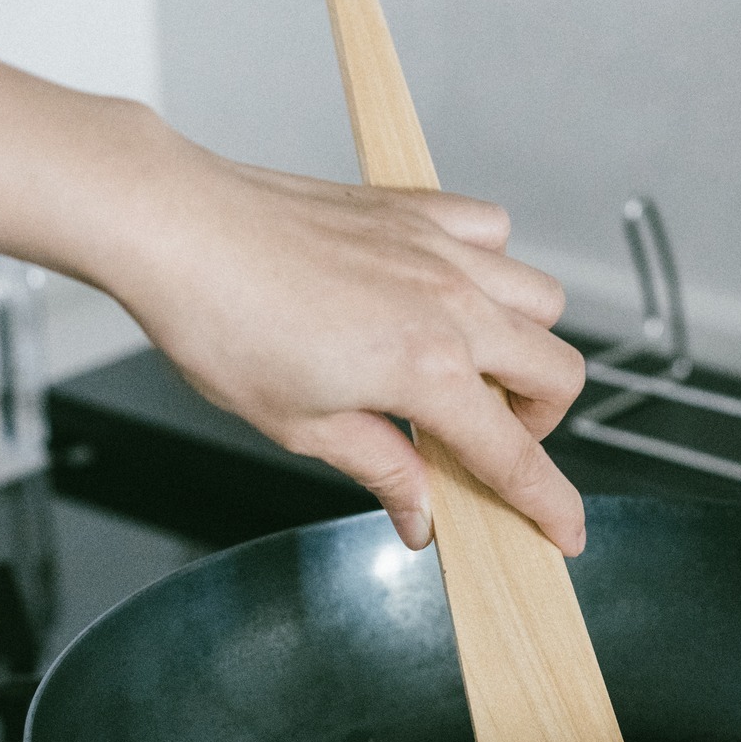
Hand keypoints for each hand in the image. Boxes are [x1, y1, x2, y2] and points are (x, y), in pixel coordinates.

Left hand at [100, 121, 587, 552]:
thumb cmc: (220, 321)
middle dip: (540, 421)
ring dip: (524, 344)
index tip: (564, 532)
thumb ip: (380, 468)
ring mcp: (440, 250)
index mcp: (426, 371)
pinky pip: (493, 231)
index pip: (514, 455)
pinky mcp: (415, 209)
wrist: (176, 227)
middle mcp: (451, 305)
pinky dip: (490, 265)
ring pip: (541, 299)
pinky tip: (444, 290)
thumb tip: (421, 516)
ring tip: (471, 367)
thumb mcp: (300, 425)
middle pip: (557, 372)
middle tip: (486, 440)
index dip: (548, 504)